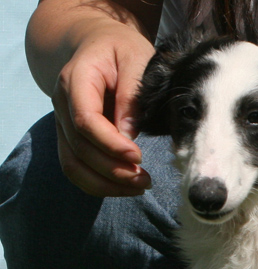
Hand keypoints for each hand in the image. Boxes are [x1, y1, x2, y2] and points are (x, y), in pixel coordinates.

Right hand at [51, 24, 155, 195]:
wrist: (95, 43)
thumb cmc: (120, 49)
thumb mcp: (135, 59)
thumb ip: (132, 95)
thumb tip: (129, 135)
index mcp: (76, 80)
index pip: (85, 120)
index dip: (111, 144)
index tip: (138, 157)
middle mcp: (62, 105)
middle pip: (80, 148)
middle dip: (114, 170)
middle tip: (146, 179)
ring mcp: (62, 123)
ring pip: (73, 165)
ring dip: (106, 184)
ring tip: (140, 187)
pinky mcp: (70, 138)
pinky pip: (76, 169)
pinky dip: (99, 184)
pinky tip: (126, 187)